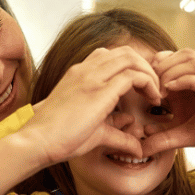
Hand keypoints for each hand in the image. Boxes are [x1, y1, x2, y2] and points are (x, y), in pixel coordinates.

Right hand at [26, 45, 162, 166]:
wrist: (38, 141)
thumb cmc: (59, 138)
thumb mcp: (95, 131)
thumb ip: (117, 131)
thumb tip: (136, 142)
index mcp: (79, 74)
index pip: (111, 56)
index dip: (133, 67)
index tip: (144, 88)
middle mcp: (85, 70)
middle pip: (124, 52)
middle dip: (145, 66)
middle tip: (155, 88)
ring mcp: (92, 77)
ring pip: (131, 58)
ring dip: (149, 72)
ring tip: (157, 93)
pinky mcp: (100, 90)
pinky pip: (133, 75)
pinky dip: (149, 83)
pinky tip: (154, 99)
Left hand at [141, 48, 194, 169]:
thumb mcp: (190, 136)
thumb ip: (167, 136)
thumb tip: (141, 139)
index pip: (183, 57)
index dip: (161, 65)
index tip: (146, 83)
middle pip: (187, 53)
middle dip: (163, 65)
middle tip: (148, 84)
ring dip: (171, 71)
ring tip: (157, 88)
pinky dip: (185, 81)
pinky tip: (169, 90)